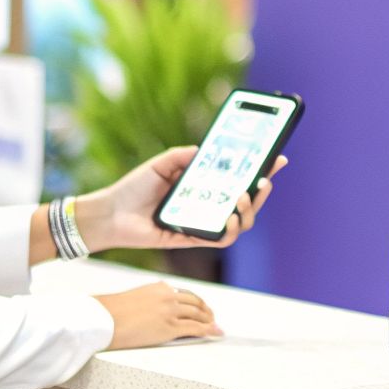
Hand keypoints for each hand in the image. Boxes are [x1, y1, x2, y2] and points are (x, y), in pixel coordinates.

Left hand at [78, 147, 286, 250]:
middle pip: (248, 203)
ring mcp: (202, 224)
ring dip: (249, 211)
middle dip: (263, 191)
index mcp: (203, 187)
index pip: (238, 179)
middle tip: (265, 180)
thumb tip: (207, 149)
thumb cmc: (134, 188)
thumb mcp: (162, 163)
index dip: (260, 171)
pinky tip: (230, 216)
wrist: (111, 212)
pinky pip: (221, 239)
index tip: (277, 158)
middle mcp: (208, 206)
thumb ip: (185, 155)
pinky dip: (231, 229)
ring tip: (243, 197)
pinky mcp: (193, 239)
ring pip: (241, 223)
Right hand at [95, 281, 220, 348]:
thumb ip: (149, 301)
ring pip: (198, 315)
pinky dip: (209, 330)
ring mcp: (170, 311)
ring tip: (215, 326)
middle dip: (205, 311)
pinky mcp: (170, 327)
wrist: (104, 319)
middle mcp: (168, 296)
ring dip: (209, 321)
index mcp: (159, 287)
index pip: (184, 293)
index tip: (200, 307)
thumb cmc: (111, 312)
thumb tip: (153, 312)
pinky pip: (195, 328)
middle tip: (211, 318)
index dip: (195, 302)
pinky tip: (216, 333)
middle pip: (195, 303)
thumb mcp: (134, 298)